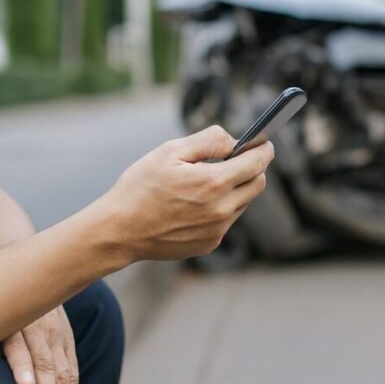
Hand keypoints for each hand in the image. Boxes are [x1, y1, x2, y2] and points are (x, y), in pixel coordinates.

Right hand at [100, 125, 273, 260]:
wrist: (120, 230)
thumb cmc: (140, 187)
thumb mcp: (170, 151)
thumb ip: (208, 140)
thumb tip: (234, 141)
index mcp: (213, 183)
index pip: (257, 163)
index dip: (263, 149)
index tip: (264, 142)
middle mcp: (221, 210)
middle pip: (257, 184)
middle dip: (251, 168)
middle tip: (234, 159)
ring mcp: (217, 230)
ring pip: (242, 203)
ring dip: (234, 189)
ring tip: (205, 183)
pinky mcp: (209, 243)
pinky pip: (226, 221)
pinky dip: (219, 209)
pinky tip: (194, 205)